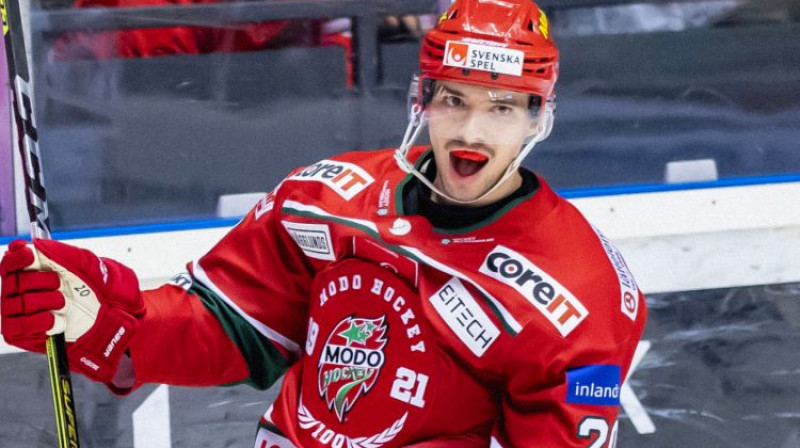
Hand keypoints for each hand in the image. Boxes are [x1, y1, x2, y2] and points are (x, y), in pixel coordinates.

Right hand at [1, 239, 144, 382]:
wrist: (105, 314)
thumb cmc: (91, 287)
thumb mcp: (84, 263)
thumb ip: (61, 251)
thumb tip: (36, 244)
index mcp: (29, 270)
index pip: (9, 262)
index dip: (16, 259)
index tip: (30, 256)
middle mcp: (17, 290)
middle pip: (14, 281)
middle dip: (41, 281)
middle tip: (58, 283)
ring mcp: (15, 311)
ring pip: (20, 303)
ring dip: (48, 302)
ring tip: (63, 303)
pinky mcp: (19, 333)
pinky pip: (20, 326)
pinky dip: (43, 321)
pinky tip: (58, 320)